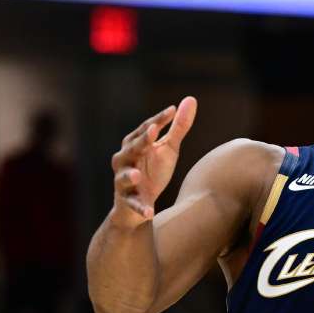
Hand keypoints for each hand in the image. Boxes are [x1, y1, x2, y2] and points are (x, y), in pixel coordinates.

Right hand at [110, 97, 196, 228]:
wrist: (139, 206)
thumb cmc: (153, 171)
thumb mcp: (168, 149)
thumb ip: (178, 128)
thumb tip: (190, 100)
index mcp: (135, 145)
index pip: (146, 129)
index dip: (158, 121)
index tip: (172, 110)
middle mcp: (124, 161)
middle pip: (131, 148)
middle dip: (141, 141)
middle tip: (153, 132)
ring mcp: (123, 182)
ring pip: (123, 177)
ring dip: (130, 176)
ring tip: (138, 175)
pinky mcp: (126, 202)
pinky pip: (133, 205)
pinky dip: (141, 208)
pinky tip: (150, 212)